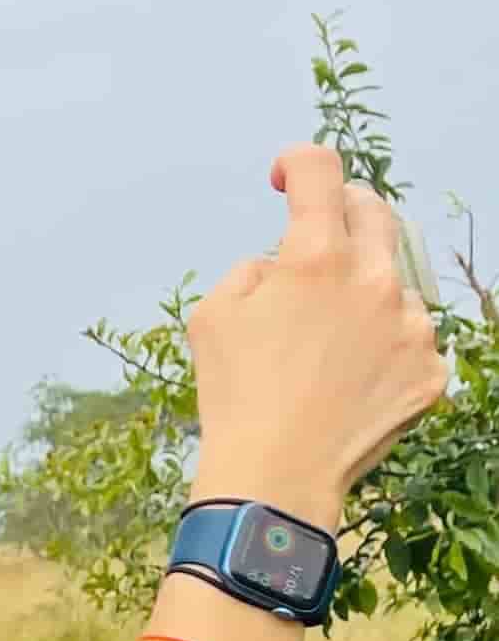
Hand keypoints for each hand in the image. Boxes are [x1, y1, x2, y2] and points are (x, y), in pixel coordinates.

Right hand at [186, 143, 448, 528]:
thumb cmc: (234, 397)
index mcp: (316, 259)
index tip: (287, 176)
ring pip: (392, 285)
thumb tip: (278, 266)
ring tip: (326, 345)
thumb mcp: (211, 317)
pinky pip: (410, 341)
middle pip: (374, 213)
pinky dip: (381, 350)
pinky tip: (348, 382)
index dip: (300, 163)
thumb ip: (251, 271)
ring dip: (362, 295)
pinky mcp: (430, 370)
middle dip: (343, 214)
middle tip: (318, 240)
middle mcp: (374, 281)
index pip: (320, 173)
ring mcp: (411, 326)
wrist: (276, 476)